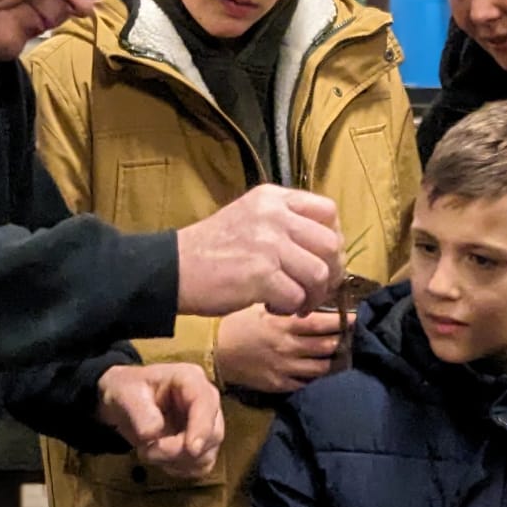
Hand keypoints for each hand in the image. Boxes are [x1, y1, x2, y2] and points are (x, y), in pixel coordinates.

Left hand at [97, 362, 224, 478]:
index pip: (206, 403)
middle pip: (212, 433)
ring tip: (148, 451)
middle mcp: (205, 402)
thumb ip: (140, 411)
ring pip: (207, 454)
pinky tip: (161, 460)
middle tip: (148, 451)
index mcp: (190, 380)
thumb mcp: (126, 394)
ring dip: (176, 461)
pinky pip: (200, 466)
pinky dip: (180, 469)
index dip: (202, 427)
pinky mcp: (202, 445)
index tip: (191, 449)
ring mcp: (206, 425)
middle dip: (179, 450)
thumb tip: (153, 433)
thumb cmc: (128, 390)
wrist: (124, 404)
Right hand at [177, 185, 343, 318]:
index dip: (334, 239)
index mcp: (272, 198)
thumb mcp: (250, 218)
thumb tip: (327, 248)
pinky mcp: (260, 274)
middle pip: (330, 244)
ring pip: (319, 273)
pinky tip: (273, 308)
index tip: (323, 260)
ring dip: (312, 296)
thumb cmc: (212, 250)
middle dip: (330, 274)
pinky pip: (297, 297)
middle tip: (314, 290)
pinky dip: (290, 309)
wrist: (172, 270)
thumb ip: (286, 223)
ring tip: (294, 303)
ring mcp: (267, 244)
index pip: (328, 211)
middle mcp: (273, 215)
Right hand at [216, 305, 348, 394]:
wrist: (212, 351)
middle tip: (352, 336)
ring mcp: (284, 368)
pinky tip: (322, 371)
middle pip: (326, 346)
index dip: (342, 321)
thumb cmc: (235, 324)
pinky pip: (305, 383)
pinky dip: (316, 377)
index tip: (356, 317)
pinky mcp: (278, 384)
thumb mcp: (259, 307)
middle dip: (342, 341)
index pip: (322, 323)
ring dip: (334, 361)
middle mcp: (288, 347)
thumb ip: (286, 307)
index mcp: (283, 325)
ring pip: (321, 367)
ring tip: (342, 354)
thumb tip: (309, 299)